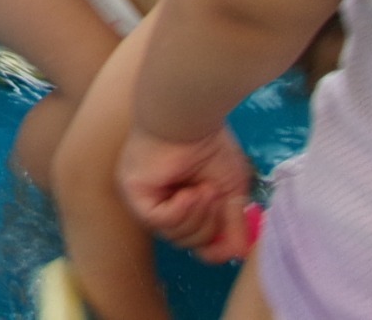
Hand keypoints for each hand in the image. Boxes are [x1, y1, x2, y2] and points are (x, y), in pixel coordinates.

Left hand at [117, 125, 256, 263]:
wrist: (190, 115)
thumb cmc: (209, 143)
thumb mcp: (231, 190)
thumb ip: (233, 224)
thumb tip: (238, 254)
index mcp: (179, 200)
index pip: (194, 241)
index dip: (214, 246)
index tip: (230, 238)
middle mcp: (159, 201)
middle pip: (186, 242)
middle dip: (208, 225)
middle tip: (213, 195)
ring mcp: (144, 198)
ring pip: (173, 235)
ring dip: (197, 216)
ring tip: (204, 189)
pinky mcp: (133, 192)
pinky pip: (157, 221)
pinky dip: (180, 212)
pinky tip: (189, 192)